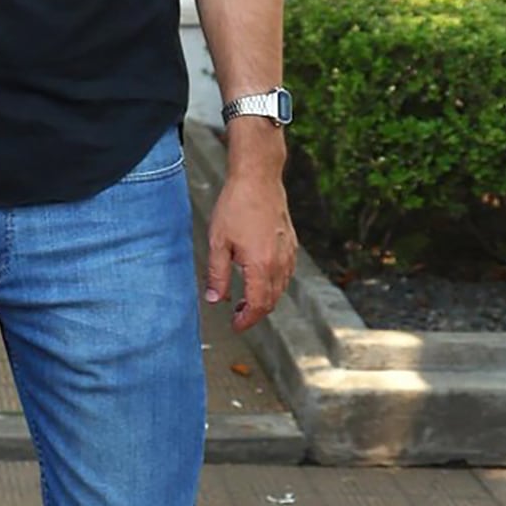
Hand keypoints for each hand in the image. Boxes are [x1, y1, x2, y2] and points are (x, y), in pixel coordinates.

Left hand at [204, 159, 297, 331]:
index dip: (246, 320)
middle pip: (272, 300)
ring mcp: (289, 253)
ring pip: (280, 287)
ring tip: (243, 298)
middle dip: (255, 312)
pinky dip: (273, 283)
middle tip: (236, 314)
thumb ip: (217, 274)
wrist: (258, 180)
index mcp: (261, 265)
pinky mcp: (291, 244)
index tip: (235, 326)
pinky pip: (285, 272)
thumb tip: (214, 300)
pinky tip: (258, 277)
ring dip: (264, 298)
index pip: (258, 305)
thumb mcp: (218, 242)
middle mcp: (280, 263)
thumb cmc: (235, 207)